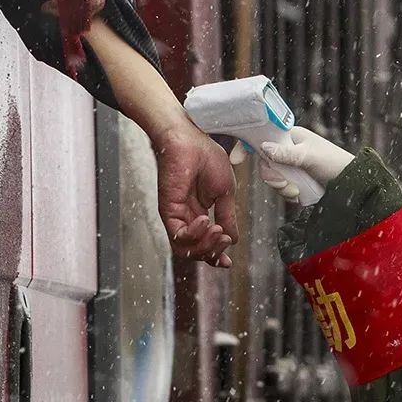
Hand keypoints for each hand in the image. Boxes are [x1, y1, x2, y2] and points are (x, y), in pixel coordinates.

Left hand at [154, 123, 238, 267]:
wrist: (190, 138)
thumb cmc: (206, 157)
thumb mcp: (225, 193)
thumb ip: (228, 218)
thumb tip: (233, 240)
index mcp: (201, 214)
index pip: (206, 245)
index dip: (217, 257)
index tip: (229, 262)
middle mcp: (187, 219)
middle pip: (198, 252)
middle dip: (214, 251)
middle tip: (225, 238)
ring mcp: (177, 216)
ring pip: (188, 251)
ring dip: (205, 246)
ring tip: (217, 231)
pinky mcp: (168, 211)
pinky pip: (179, 237)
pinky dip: (194, 235)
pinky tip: (205, 221)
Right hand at [233, 125, 353, 201]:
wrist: (351, 185)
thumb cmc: (334, 163)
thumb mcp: (309, 157)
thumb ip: (286, 154)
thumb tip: (263, 148)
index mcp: (289, 136)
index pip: (262, 136)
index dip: (247, 146)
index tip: (237, 160)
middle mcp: (287, 150)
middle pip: (264, 163)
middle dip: (273, 177)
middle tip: (286, 183)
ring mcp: (290, 167)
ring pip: (272, 178)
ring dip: (282, 188)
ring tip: (298, 191)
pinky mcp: (294, 181)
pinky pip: (281, 189)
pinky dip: (288, 194)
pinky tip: (300, 195)